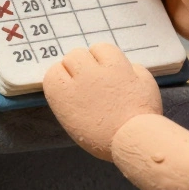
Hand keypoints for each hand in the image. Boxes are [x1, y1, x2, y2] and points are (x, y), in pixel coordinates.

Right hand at [43, 43, 162, 160]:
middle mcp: (86, 75)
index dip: (63, 78)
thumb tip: (76, 84)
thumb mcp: (74, 122)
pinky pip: (127, 61)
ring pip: (100, 48)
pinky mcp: (134, 70)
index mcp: (66, 92)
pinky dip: (127, 70)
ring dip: (101, 57)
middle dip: (79, 66)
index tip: (70, 86)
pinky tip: (128, 81)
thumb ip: (72, 99)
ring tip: (106, 72)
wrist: (133, 141)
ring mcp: (112, 69)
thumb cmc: (100, 140)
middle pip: (74, 55)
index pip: (54, 71)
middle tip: (88, 80)